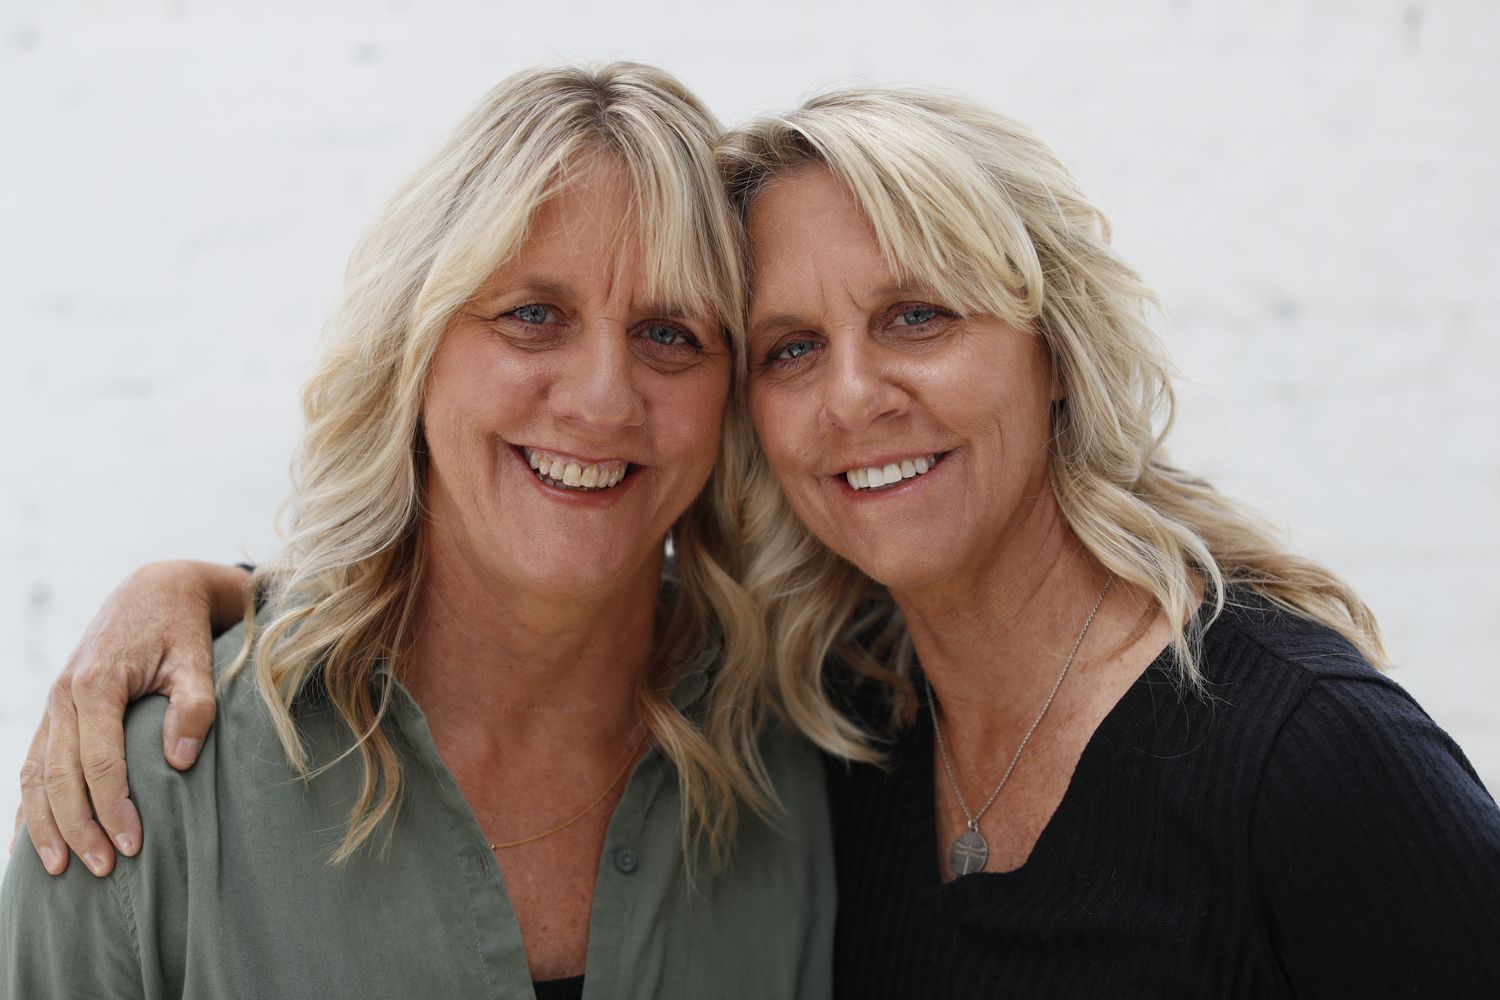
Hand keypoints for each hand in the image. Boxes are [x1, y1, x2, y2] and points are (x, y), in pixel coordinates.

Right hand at [12, 560, 248, 875]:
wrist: (156, 590)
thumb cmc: (183, 628)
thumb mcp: (197, 659)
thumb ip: (194, 707)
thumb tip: (179, 762)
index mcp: (98, 684)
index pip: (99, 762)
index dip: (113, 808)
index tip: (132, 846)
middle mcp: (65, 696)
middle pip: (60, 777)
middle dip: (78, 828)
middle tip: (101, 870)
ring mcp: (54, 704)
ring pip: (35, 775)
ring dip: (45, 824)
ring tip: (60, 869)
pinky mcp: (55, 711)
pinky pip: (31, 764)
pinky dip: (29, 803)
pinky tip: (33, 839)